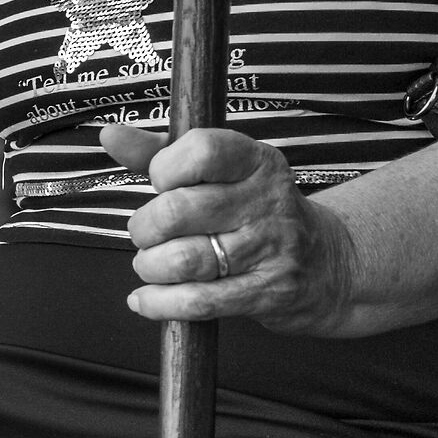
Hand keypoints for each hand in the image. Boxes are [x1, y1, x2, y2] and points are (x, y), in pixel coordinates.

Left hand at [104, 124, 363, 334]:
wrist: (328, 266)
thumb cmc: (253, 212)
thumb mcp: (219, 173)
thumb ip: (160, 152)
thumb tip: (110, 135)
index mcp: (257, 162)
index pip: (202, 150)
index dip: (165, 168)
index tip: (161, 183)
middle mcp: (268, 202)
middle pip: (177, 211)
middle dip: (143, 227)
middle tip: (146, 234)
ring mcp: (271, 250)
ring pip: (183, 259)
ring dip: (150, 266)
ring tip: (151, 264)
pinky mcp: (268, 293)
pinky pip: (198, 301)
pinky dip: (159, 303)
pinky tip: (145, 299)